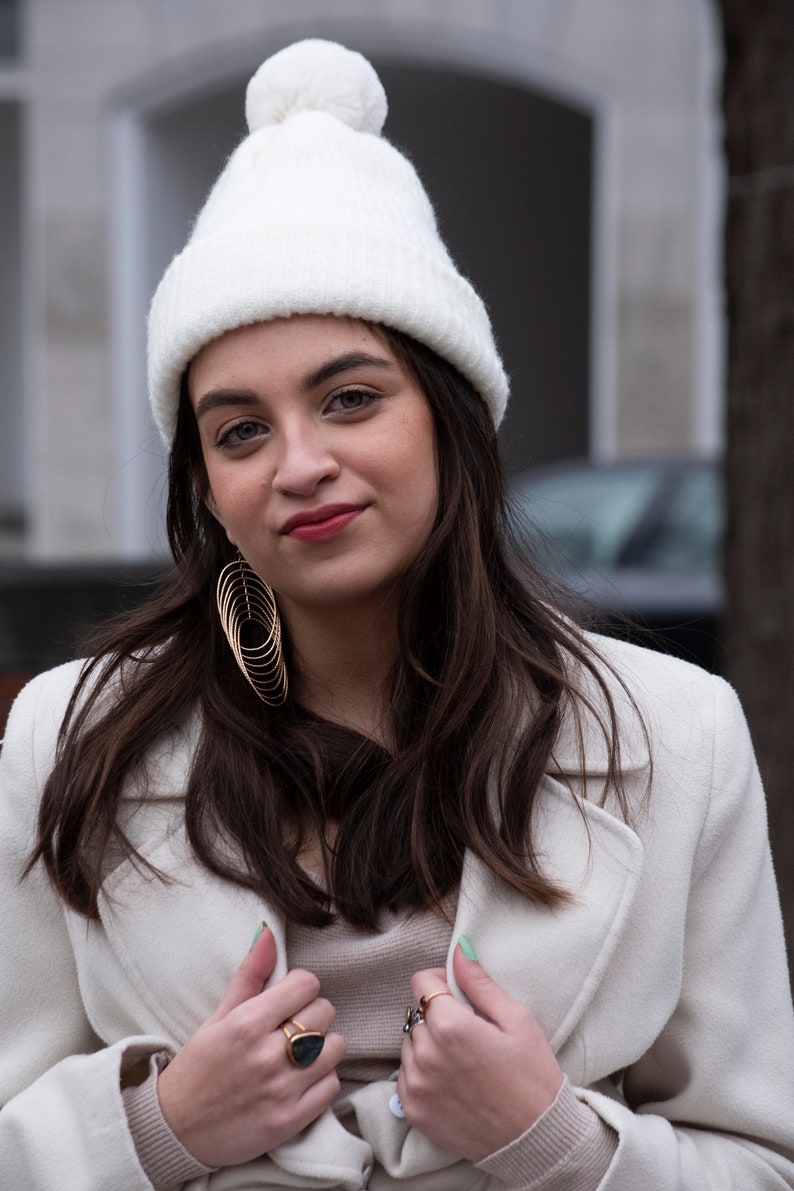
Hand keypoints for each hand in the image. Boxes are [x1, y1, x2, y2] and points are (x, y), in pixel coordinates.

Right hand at [157, 927, 345, 1166]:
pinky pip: (331, 1085)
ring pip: (335, 1047)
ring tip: (301, 1053)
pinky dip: (322, 1080)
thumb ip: (248, 976)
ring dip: (322, 1047)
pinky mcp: (290, 1120)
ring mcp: (281, 1090)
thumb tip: (269, 933)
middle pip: (324, 1012)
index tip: (289, 998)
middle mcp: (266, 1055)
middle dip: (312, 1014)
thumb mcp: (217, 1018)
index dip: (300, 987)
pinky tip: (302, 1080)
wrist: (175, 1131)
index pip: (306, 984)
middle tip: (292, 1026)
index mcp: (246, 1024)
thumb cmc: (197, 1068)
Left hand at [396, 942, 562, 1160]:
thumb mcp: (517, 1020)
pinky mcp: (414, 1111)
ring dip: (427, 1043)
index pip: (421, 982)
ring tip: (461, 1059)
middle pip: (415, 1013)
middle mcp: (426, 1055)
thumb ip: (480, 983)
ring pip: (409, 1044)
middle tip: (468, 1031)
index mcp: (450, 1027)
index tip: (459, 995)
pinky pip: (405, 1076)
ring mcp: (416, 1086)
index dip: (441, 983)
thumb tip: (459, 950)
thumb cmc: (532, 1076)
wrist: (536, 1139)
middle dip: (436, 1014)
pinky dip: (422, 1072)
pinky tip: (451, 1080)